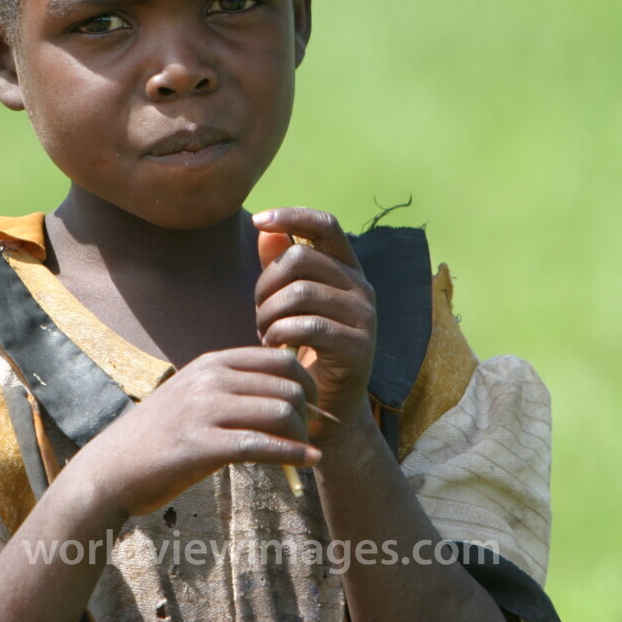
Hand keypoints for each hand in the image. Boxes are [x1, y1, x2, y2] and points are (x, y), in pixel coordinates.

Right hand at [74, 346, 319, 517]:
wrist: (110, 470)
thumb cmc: (157, 437)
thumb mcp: (192, 395)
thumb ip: (229, 386)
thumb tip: (280, 388)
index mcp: (211, 363)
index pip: (279, 357)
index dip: (306, 380)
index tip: (314, 403)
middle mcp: (209, 380)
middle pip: (287, 384)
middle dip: (309, 410)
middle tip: (313, 432)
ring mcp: (203, 411)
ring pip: (280, 412)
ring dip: (303, 435)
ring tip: (306, 451)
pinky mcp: (199, 446)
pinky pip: (260, 446)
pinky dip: (292, 455)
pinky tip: (307, 463)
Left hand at [252, 208, 376, 434]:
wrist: (328, 406)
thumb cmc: (305, 348)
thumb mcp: (291, 303)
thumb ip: (280, 266)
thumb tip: (266, 230)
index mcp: (348, 268)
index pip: (325, 224)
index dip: (293, 215)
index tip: (258, 220)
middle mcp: (361, 286)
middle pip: (302, 258)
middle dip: (266, 283)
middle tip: (257, 311)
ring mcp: (364, 316)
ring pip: (301, 292)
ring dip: (268, 312)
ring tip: (262, 331)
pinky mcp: (358, 346)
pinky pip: (309, 326)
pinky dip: (280, 333)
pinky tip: (271, 346)